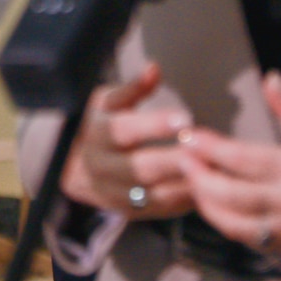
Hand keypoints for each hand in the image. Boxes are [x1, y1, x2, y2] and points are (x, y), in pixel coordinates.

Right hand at [56, 62, 194, 219]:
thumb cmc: (97, 123)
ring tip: (210, 169)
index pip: (124, 130)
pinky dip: (183, 200)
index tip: (185, 118)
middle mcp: (101, 166)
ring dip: (183, 183)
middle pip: (141, 167)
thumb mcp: (107, 100)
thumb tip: (154, 69)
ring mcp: (113, 193)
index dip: (154, 125)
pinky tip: (204, 186)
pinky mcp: (127, 211)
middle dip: (175, 159)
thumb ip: (133, 88)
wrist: (69, 165)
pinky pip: (159, 210)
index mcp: (96, 134)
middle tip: (205, 149)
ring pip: (153, 194)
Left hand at [177, 74, 280, 255]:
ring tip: (193, 184)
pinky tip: (219, 210)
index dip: (208, 148)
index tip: (189, 136)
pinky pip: (252, 240)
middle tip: (181, 160)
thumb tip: (270, 80)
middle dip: (197, 177)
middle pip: (228, 194)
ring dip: (207, 205)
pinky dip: (229, 226)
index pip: (241, 158)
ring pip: (234, 223)